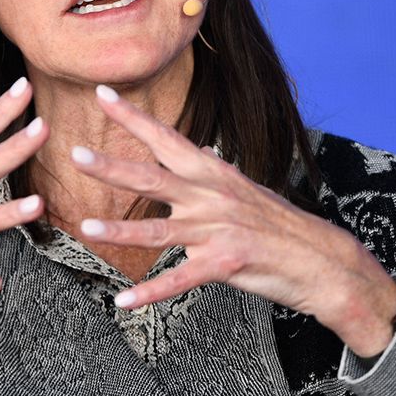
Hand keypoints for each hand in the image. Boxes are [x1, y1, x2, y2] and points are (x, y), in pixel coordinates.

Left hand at [71, 84, 395, 357]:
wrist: (320, 259)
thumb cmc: (279, 224)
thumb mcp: (247, 188)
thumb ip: (218, 172)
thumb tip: (203, 150)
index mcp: (213, 172)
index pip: (167, 138)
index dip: (133, 118)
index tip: (103, 94)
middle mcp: (212, 195)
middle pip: (153, 177)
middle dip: (112, 166)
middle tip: (75, 152)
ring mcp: (218, 230)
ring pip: (159, 231)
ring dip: (119, 232)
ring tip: (84, 229)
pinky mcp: (225, 264)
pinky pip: (179, 280)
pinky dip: (149, 292)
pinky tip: (122, 301)